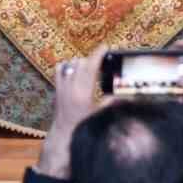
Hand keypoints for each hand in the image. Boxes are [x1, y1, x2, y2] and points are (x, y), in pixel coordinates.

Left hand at [37, 45, 107, 178]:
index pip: (90, 66)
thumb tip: (126, 95)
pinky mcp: (56, 89)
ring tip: (88, 67)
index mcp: (83, 92)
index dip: (98, 54)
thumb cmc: (82, 127)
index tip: (105, 46)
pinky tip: (73, 71)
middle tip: (101, 62)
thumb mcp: (99, 115)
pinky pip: (59, 70)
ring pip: (70, 64)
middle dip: (92, 60)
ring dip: (80, 63)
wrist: (63, 136)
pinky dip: (67, 66)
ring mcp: (61, 87)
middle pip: (81, 63)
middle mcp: (71, 87)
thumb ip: (111, 102)